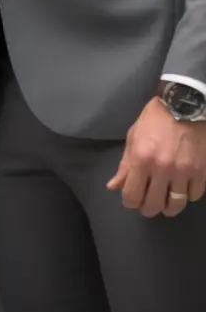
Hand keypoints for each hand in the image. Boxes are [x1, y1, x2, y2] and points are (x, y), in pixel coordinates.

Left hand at [107, 97, 205, 216]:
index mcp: (141, 159)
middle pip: (154, 206)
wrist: (184, 103)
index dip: (130, 202)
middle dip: (148, 208)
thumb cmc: (155, 119)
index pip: (132, 196)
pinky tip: (183, 187)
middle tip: (149, 203)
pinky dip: (187, 195)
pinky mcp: (201, 171)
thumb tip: (113, 186)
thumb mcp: (134, 137)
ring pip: (176, 205)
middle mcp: (162, 169)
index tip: (132, 198)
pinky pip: (194, 196)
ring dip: (169, 207)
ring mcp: (183, 171)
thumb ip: (125, 164)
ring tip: (166, 201)